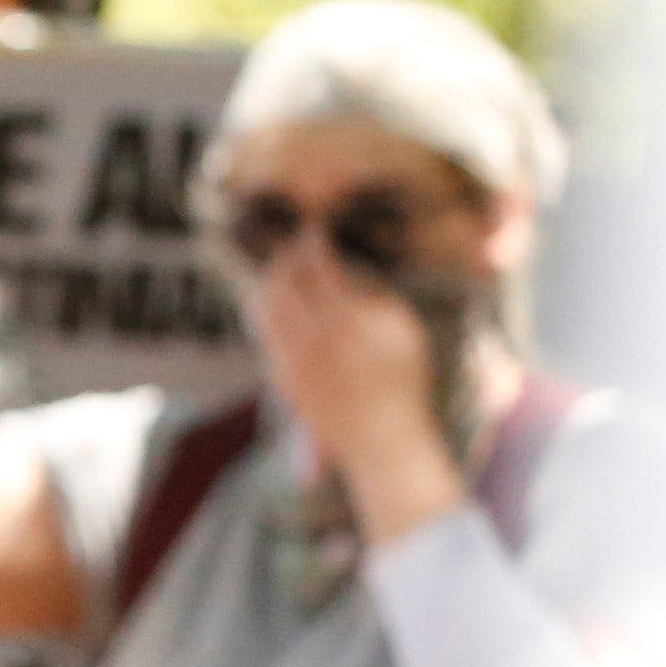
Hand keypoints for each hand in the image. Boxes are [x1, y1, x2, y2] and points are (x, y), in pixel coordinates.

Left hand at [248, 243, 463, 534]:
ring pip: (264, 305)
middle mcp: (311, 336)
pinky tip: (270, 302)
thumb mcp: (402, 330)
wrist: (381, 437)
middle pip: (283, 281)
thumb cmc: (403, 381)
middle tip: (292, 245)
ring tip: (279, 268)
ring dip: (269, 280)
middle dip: (285, 257)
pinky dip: (263, 310)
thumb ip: (371, 296)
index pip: (317, 266)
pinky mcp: (279, 376)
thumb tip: (343, 268)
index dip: (312, 242)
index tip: (314, 229)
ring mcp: (290, 358)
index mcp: (346, 319)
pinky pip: (262, 332)